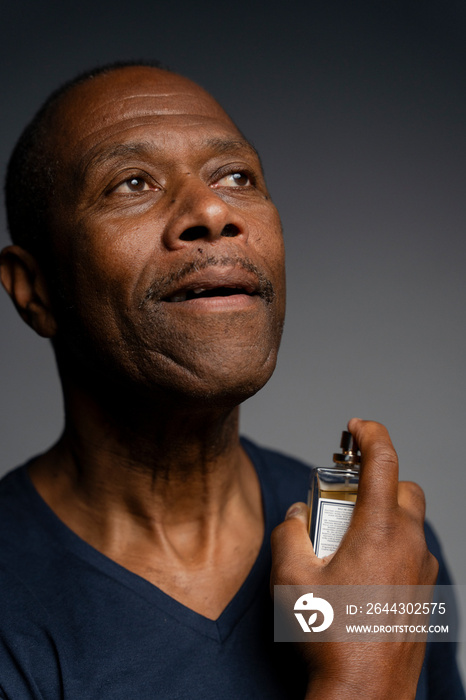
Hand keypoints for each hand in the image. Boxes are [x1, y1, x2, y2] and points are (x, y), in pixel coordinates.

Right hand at [270, 418, 438, 699]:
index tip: (354, 426)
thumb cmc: (330, 636)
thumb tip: (298, 516)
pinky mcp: (425, 592)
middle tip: (343, 490)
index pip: (383, 458)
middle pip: (403, 486)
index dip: (369, 432)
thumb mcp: (291, 577)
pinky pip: (413, 550)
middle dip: (376, 477)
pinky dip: (392, 542)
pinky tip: (363, 569)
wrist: (365, 694)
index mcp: (380, 529)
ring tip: (347, 535)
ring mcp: (423, 569)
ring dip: (383, 512)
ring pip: (410, 520)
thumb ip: (290, 532)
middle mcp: (410, 543)